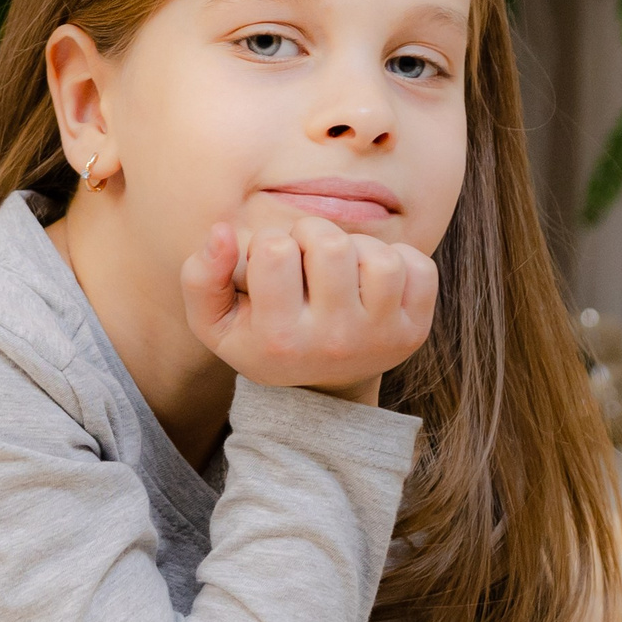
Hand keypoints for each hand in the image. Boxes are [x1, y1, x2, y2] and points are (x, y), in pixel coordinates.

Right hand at [181, 216, 436, 401]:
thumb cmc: (264, 339)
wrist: (323, 389)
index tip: (272, 266)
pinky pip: (419, 266)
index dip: (269, 242)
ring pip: (377, 254)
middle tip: (306, 261)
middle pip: (328, 242)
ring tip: (340, 269)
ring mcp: (380, 339)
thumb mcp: (216, 321)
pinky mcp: (415, 331)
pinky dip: (398, 259)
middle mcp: (332, 343)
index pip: (274, 248)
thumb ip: (201, 277)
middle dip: (312, 236)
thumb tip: (221, 232)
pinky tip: (372, 279)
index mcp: (279, 340)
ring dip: (356, 247)